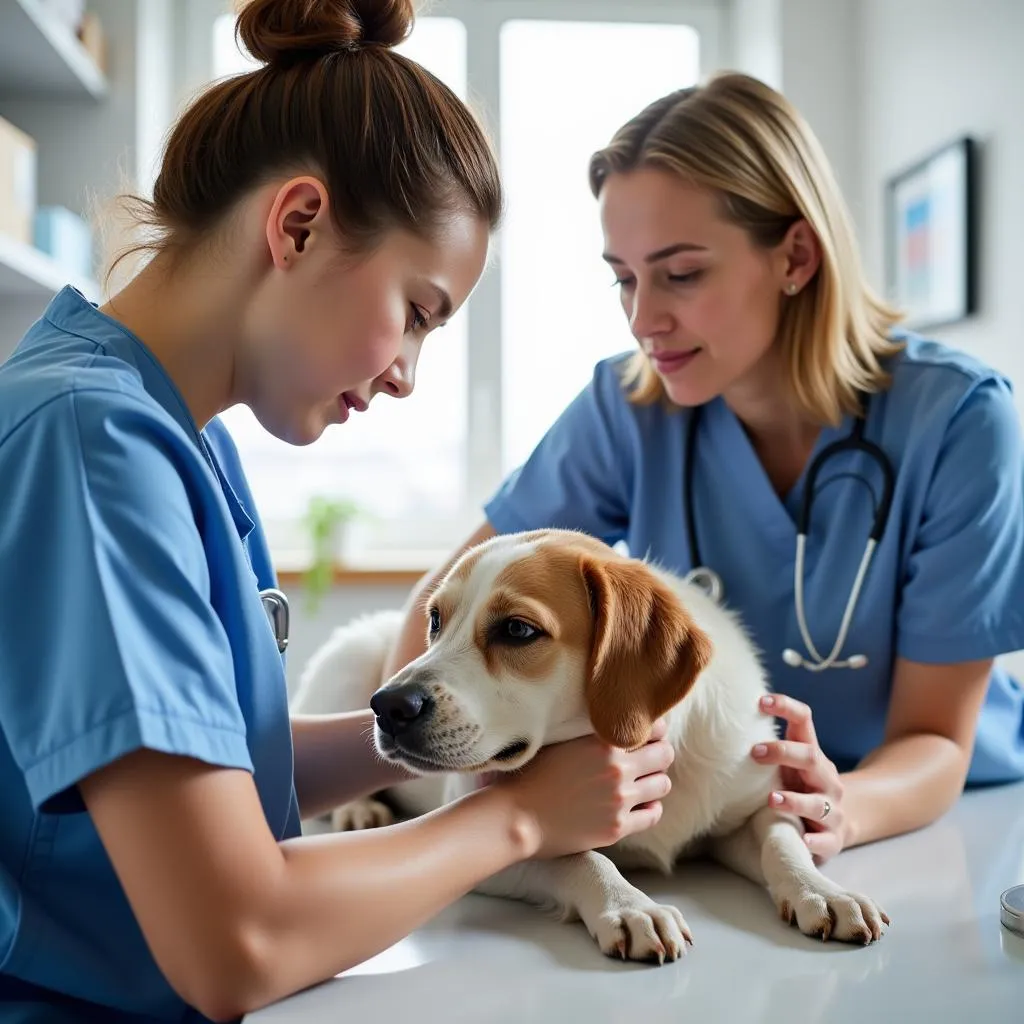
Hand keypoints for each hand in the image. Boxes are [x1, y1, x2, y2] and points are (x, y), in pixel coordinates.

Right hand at [499, 718, 673, 859]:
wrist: (516, 818)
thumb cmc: (533, 775)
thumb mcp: (562, 740)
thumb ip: (592, 730)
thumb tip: (615, 719)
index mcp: (603, 742)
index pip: (654, 728)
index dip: (654, 730)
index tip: (647, 734)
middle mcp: (617, 769)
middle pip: (665, 755)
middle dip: (658, 754)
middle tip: (647, 758)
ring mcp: (620, 800)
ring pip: (663, 784)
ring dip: (654, 781)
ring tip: (641, 782)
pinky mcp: (617, 827)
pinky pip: (653, 815)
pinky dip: (650, 808)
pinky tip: (638, 804)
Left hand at [751, 694, 846, 862]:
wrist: (837, 827)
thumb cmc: (800, 790)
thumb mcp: (787, 768)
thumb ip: (765, 752)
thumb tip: (716, 731)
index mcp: (812, 754)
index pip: (804, 721)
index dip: (786, 707)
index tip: (761, 701)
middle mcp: (826, 778)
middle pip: (810, 757)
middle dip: (784, 752)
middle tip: (754, 752)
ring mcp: (833, 809)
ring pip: (818, 803)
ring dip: (795, 800)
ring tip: (772, 799)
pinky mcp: (833, 839)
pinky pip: (825, 840)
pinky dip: (814, 841)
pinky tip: (802, 840)